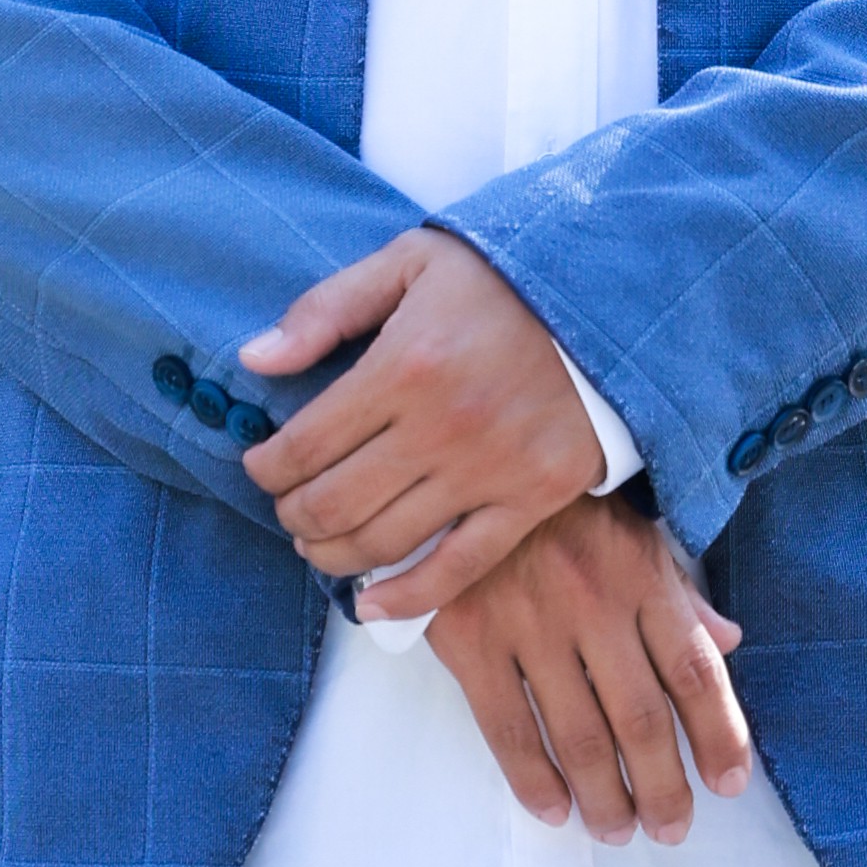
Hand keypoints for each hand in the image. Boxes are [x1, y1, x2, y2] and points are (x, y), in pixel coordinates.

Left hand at [240, 227, 602, 618]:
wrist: (613, 297)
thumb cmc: (502, 277)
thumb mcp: (408, 262)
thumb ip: (326, 309)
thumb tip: (254, 359)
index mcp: (404, 365)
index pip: (305, 444)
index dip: (267, 466)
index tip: (261, 465)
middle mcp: (441, 428)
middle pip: (335, 502)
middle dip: (293, 514)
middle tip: (288, 508)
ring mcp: (489, 471)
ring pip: (384, 543)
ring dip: (333, 554)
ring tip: (319, 542)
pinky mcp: (532, 499)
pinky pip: (459, 568)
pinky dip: (407, 597)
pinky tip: (371, 604)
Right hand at [430, 499, 753, 845]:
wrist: (462, 464)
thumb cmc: (558, 504)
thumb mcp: (631, 529)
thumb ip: (679, 589)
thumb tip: (730, 641)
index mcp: (640, 573)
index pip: (695, 670)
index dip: (718, 735)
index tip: (730, 783)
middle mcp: (592, 602)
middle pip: (641, 718)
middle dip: (662, 786)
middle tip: (671, 828)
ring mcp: (529, 622)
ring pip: (578, 734)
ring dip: (603, 796)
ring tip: (616, 830)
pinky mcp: (471, 638)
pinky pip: (508, 727)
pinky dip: (533, 779)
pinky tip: (554, 808)